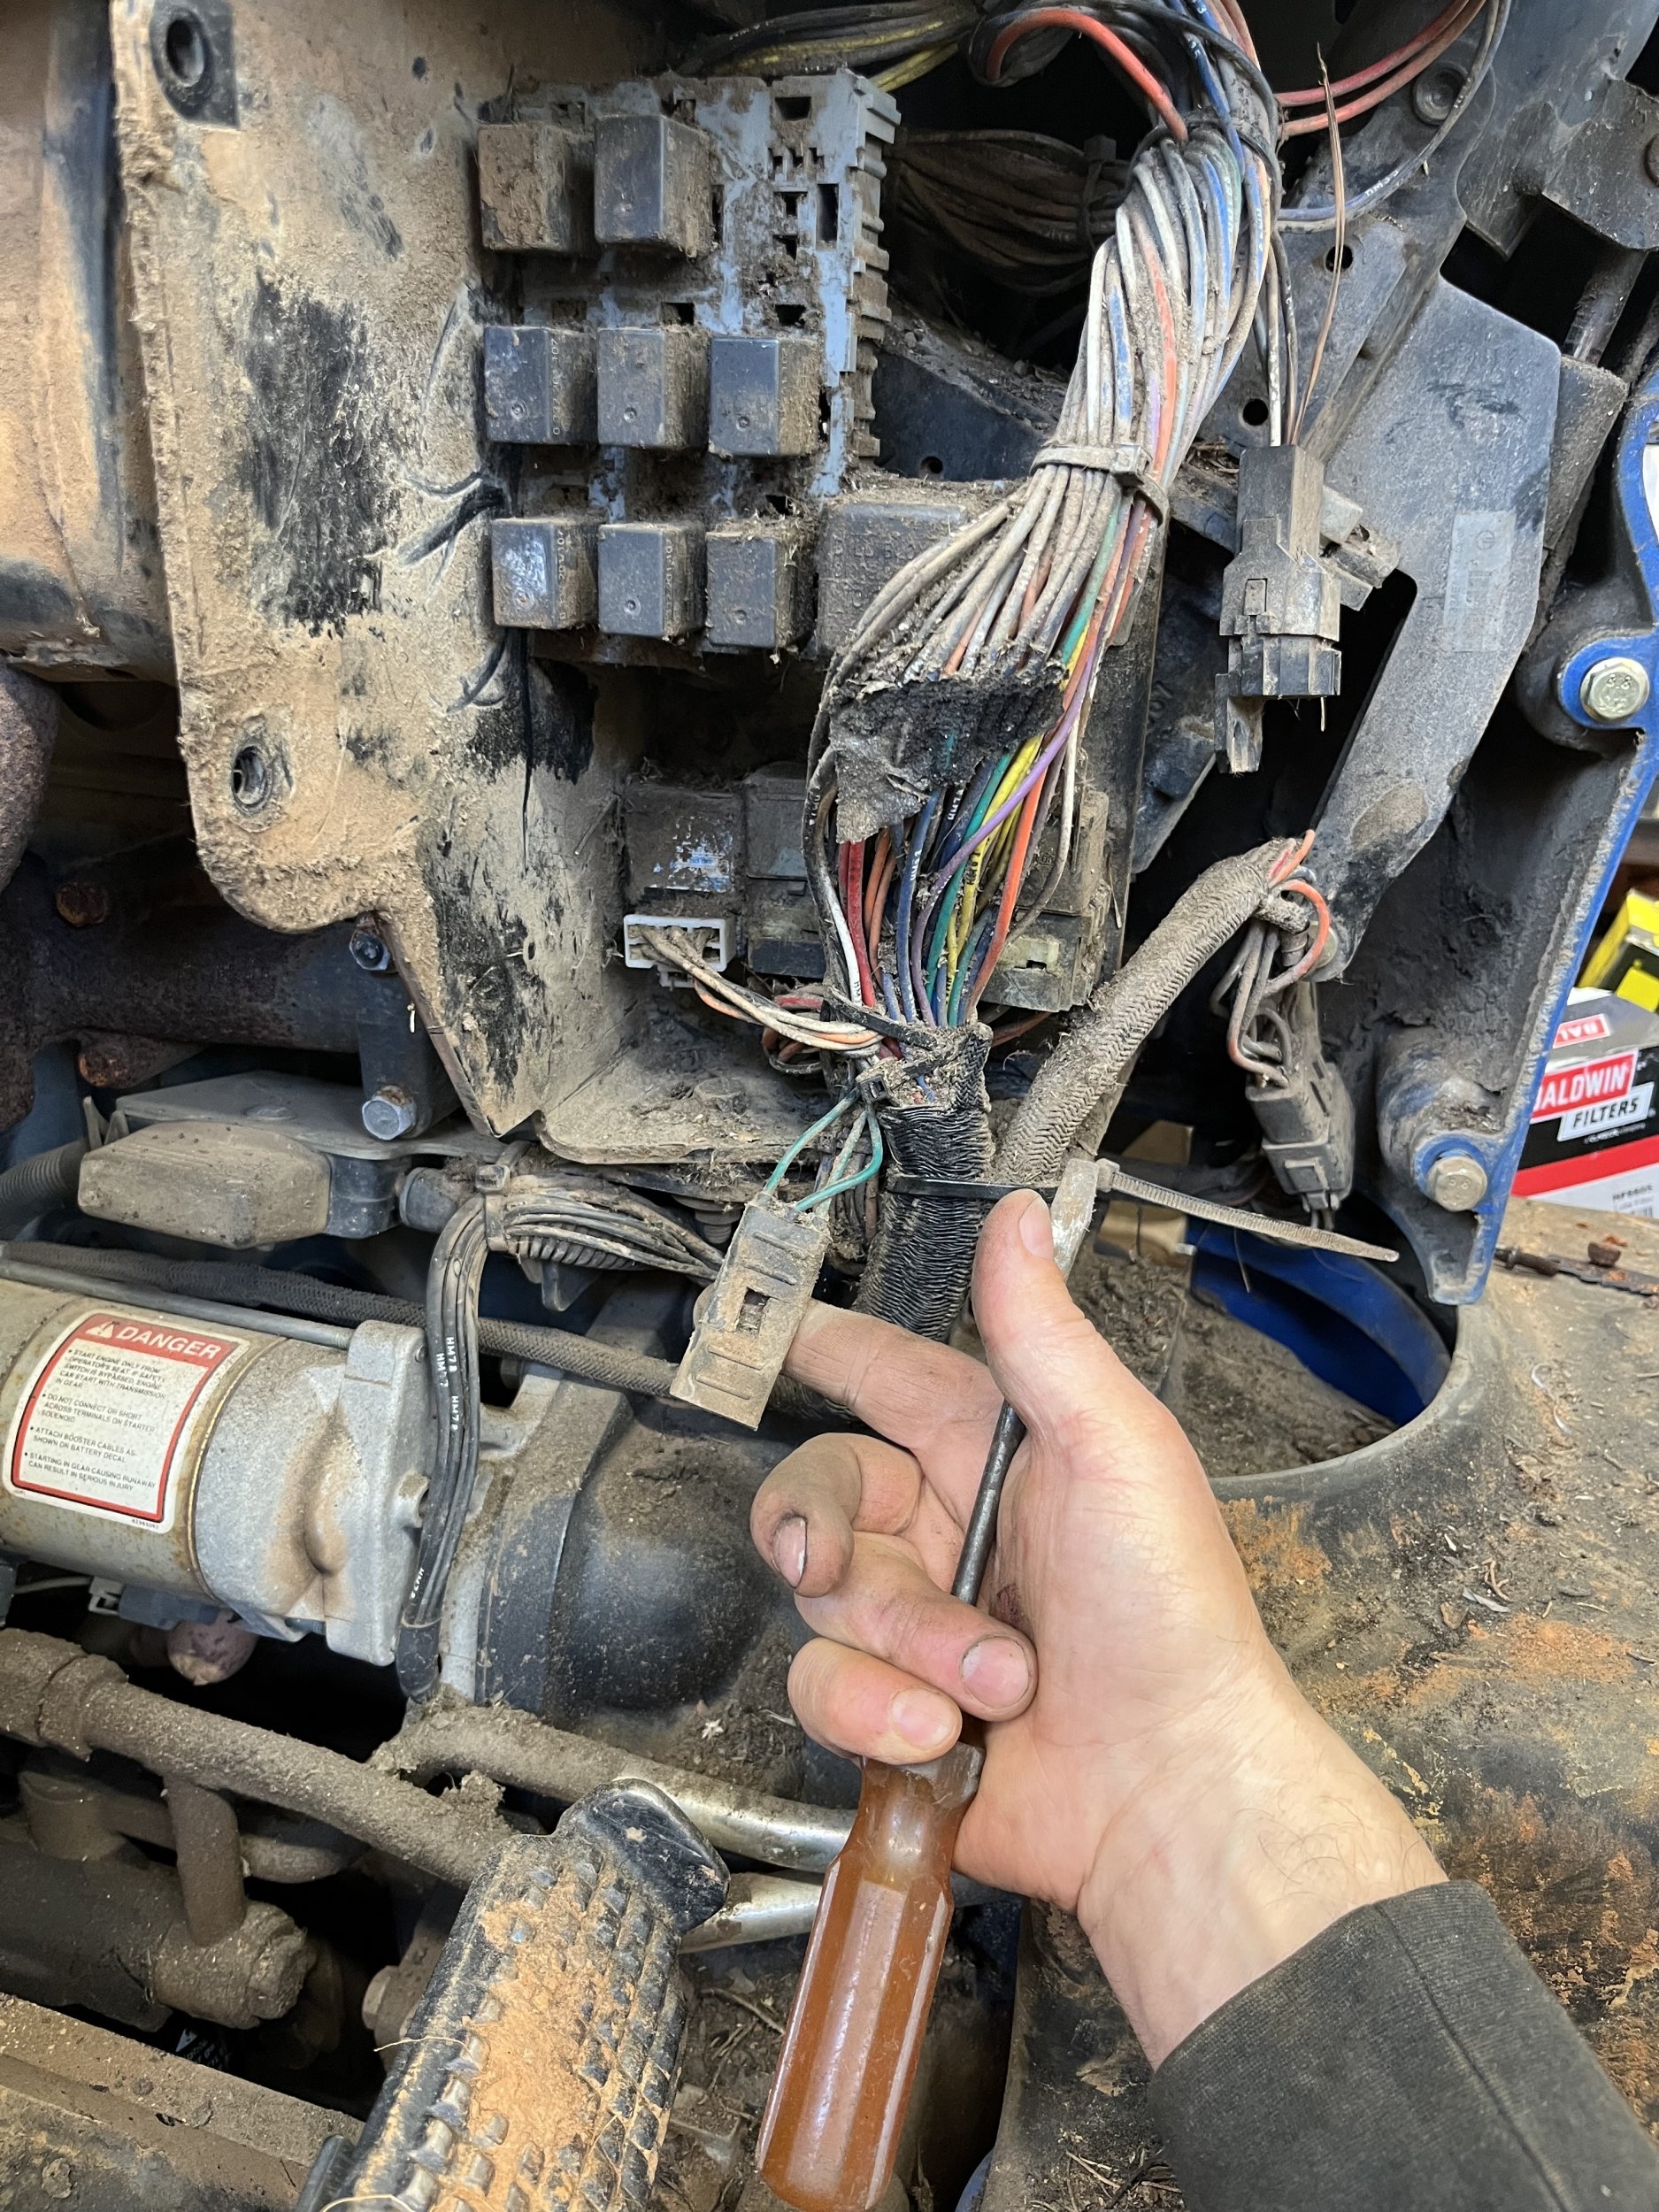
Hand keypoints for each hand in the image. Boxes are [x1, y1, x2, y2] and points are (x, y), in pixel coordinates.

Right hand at [752, 1190, 1442, 2061]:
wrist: (1172, 1791)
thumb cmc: (1173, 1619)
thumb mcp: (1117, 1449)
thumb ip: (1043, 1335)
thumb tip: (1015, 1216)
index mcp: (995, 1453)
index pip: (884, 1375)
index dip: (824, 1350)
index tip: (768, 1332)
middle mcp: (946, 1530)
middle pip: (818, 1488)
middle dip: (817, 1525)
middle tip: (829, 1557)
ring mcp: (917, 1625)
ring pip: (821, 1600)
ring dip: (905, 1645)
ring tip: (995, 1679)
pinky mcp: (892, 1709)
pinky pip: (821, 1688)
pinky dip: (879, 1713)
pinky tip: (946, 1735)